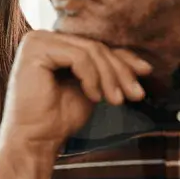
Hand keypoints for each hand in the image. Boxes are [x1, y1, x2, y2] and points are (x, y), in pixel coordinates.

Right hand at [0, 31, 151, 157]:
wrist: (34, 140)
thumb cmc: (56, 119)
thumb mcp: (91, 88)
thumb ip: (107, 71)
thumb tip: (143, 64)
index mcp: (51, 44)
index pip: (94, 45)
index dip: (122, 60)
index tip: (145, 73)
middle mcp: (40, 38)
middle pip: (94, 46)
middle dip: (120, 71)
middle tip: (135, 94)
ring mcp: (35, 42)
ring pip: (90, 51)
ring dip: (110, 77)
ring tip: (116, 100)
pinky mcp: (35, 51)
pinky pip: (79, 57)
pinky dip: (92, 78)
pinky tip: (94, 97)